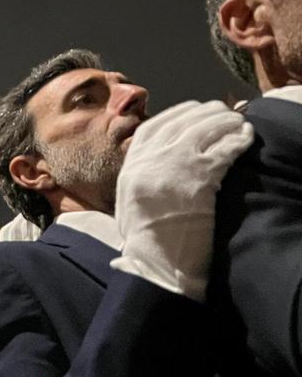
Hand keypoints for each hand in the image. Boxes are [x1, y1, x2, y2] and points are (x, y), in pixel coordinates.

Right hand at [112, 100, 253, 301]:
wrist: (156, 265)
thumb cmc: (147, 240)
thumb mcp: (131, 200)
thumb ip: (143, 173)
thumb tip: (165, 153)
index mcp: (131, 167)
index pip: (154, 127)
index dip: (178, 114)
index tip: (195, 111)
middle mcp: (149, 162)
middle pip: (181, 122)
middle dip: (207, 113)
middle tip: (224, 113)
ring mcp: (173, 169)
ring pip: (204, 129)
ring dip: (226, 123)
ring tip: (239, 124)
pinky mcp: (199, 180)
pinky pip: (223, 149)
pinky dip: (238, 140)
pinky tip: (246, 139)